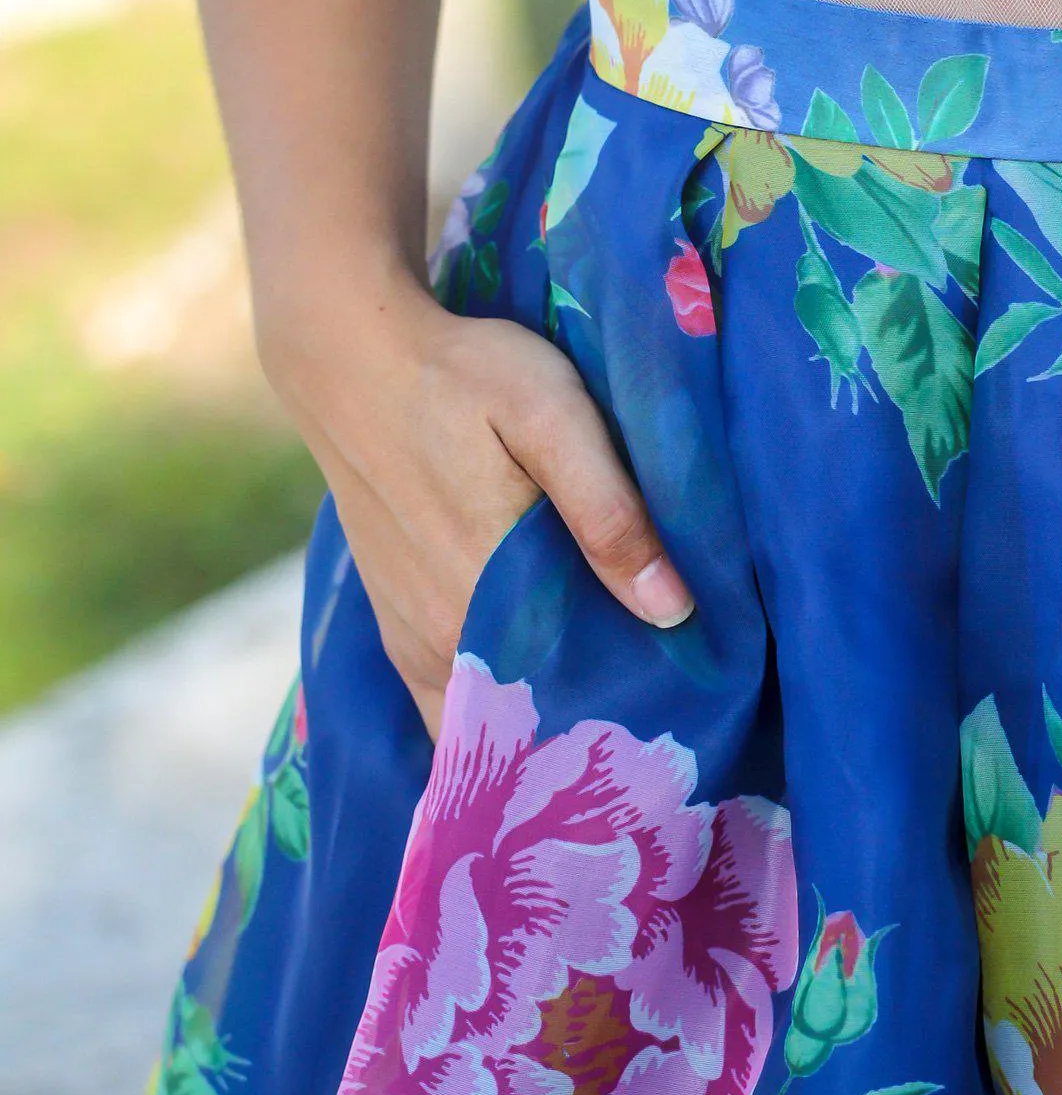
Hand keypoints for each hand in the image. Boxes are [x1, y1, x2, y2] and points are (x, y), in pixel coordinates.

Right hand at [263, 263, 694, 738]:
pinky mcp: (395, 625)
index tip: (678, 731)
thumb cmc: (461, 377)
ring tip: (613, 708)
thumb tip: (672, 610)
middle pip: (532, 728)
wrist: (350, 359)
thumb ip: (608, 511)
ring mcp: (411, 639)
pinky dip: (492, 718)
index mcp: (487, 598)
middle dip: (593, 735)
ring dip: (544, 729)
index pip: (566, 713)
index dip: (622, 732)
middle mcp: (441, 639)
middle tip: (662, 722)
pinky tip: (543, 691)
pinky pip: (447, 706)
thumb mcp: (551, 415)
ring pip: (486, 725)